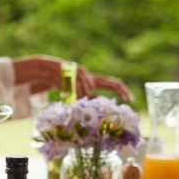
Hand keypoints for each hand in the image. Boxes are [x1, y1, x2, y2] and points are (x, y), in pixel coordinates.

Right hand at [12, 56, 131, 101]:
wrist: (48, 70)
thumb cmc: (62, 84)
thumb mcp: (76, 93)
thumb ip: (87, 98)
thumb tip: (98, 108)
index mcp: (93, 80)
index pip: (112, 84)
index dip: (122, 91)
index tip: (130, 100)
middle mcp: (92, 77)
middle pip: (112, 83)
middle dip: (122, 91)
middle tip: (129, 100)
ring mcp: (86, 74)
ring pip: (89, 92)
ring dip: (81, 97)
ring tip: (71, 95)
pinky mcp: (77, 73)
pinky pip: (77, 88)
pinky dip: (74, 93)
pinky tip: (67, 89)